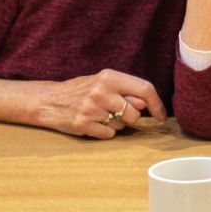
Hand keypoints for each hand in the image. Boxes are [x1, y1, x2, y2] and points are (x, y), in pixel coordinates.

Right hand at [36, 69, 167, 138]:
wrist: (49, 100)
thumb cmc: (82, 90)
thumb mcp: (104, 82)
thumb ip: (126, 90)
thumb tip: (147, 104)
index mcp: (110, 77)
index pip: (145, 89)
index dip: (157, 104)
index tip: (161, 116)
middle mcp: (101, 91)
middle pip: (134, 113)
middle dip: (130, 117)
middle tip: (116, 111)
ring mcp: (91, 109)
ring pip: (122, 125)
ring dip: (116, 123)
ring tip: (100, 114)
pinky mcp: (82, 125)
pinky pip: (109, 134)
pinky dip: (105, 131)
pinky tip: (93, 123)